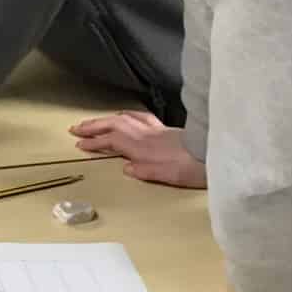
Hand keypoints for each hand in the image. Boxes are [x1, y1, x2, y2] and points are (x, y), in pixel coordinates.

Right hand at [70, 110, 205, 187]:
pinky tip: (126, 115)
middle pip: (113, 124)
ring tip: (94, 122)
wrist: (216, 153)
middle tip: (76, 128)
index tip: (79, 144)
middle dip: (93, 126)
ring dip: (106, 119)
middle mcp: (145, 134)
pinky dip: (127, 114)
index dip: (94, 142)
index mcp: (142, 147)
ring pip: (124, 118)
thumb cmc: (192, 169)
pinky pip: (140, 116)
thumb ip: (144, 171)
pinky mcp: (165, 128)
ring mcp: (155, 129)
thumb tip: (126, 168)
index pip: (111, 141)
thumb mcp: (167, 176)